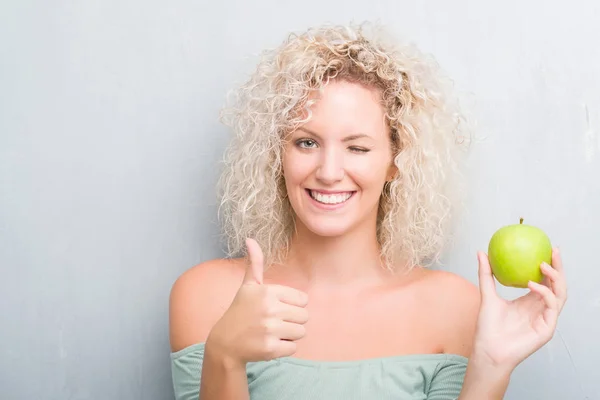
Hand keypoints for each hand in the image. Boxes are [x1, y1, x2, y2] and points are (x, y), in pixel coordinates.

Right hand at [206, 238, 308, 366]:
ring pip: (301, 332)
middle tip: (272, 322)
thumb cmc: (240, 311)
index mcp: (268, 291)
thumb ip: (255, 263)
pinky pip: (294, 348)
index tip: (276, 308)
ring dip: (289, 335)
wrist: (225, 343)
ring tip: (271, 332)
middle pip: (304, 317)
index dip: (292, 305)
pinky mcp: (270, 349)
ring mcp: (270, 329)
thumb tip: (250, 239)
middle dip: (292, 321)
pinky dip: (284, 348)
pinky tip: (269, 344)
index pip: (303, 300)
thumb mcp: (248, 286)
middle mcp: (269, 309)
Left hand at [471, 247, 566, 371]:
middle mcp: (541, 307)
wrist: (488, 348)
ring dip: (555, 278)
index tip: (546, 246)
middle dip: (559, 267)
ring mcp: (546, 318)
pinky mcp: (547, 328)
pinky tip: (531, 284)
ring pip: (560, 294)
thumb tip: (482, 252)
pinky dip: (544, 293)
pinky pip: (550, 306)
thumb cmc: (488, 326)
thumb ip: (486, 274)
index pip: (545, 279)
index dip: (549, 264)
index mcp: (530, 300)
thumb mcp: (487, 295)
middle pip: (557, 284)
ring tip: (543, 265)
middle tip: (554, 250)